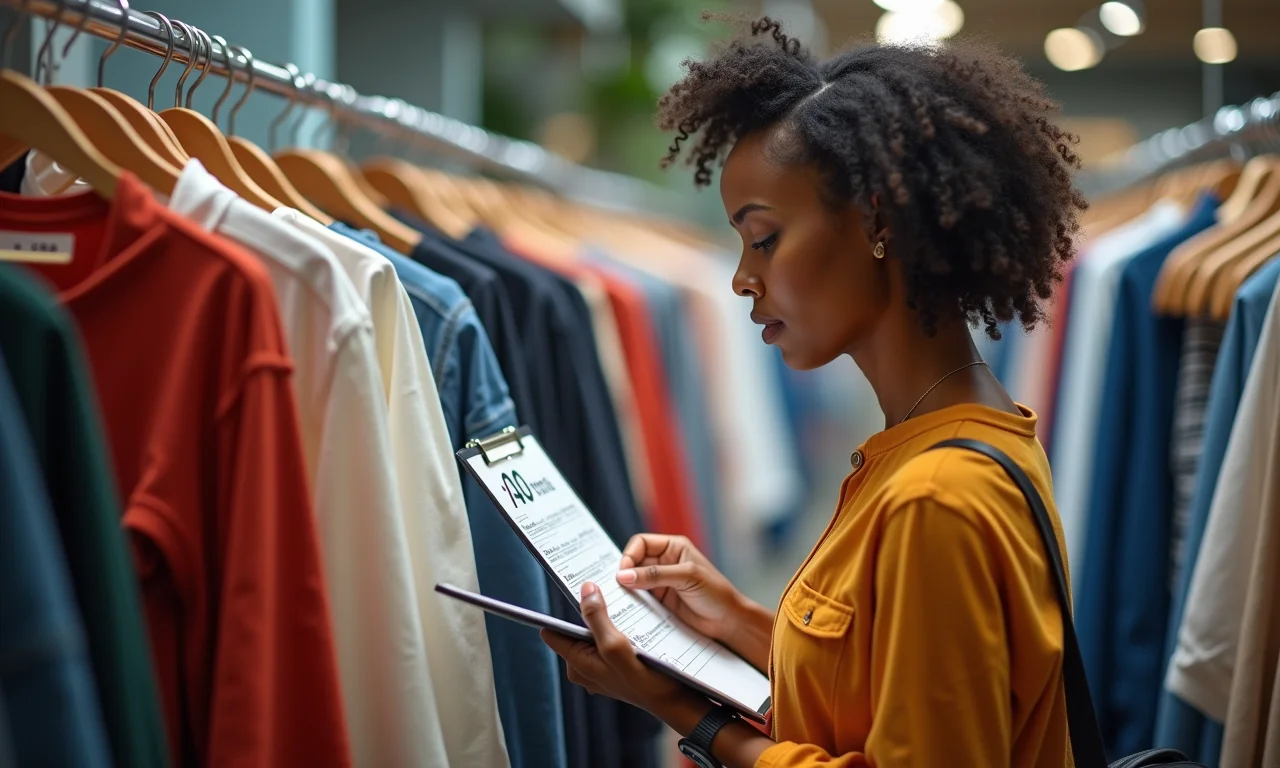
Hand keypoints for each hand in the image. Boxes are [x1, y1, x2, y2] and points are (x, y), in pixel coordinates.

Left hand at [540, 582, 683, 711]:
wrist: (672, 700)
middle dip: (589, 612)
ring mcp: (599, 666)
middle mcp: (583, 666)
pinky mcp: (614, 664)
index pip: (553, 632)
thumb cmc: (645, 681)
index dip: (558, 611)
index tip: (571, 592)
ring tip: (622, 609)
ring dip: (607, 618)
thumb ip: (597, 618)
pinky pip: (609, 639)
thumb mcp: (616, 646)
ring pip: (595, 631)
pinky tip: (632, 623)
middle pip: (576, 627)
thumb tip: (585, 590)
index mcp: (576, 663)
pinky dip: (617, 628)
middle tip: (606, 595)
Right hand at [616, 534, 747, 643]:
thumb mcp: (686, 577)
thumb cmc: (716, 593)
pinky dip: (633, 602)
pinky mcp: (660, 601)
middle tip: (617, 587)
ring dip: (627, 589)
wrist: (729, 621)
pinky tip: (629, 609)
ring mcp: (661, 582)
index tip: (624, 573)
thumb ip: (655, 575)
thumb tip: (624, 575)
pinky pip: (640, 598)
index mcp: (673, 547)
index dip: (629, 556)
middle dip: (625, 573)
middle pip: (634, 562)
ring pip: (634, 581)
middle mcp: (665, 562)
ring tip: (620, 599)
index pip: (641, 543)